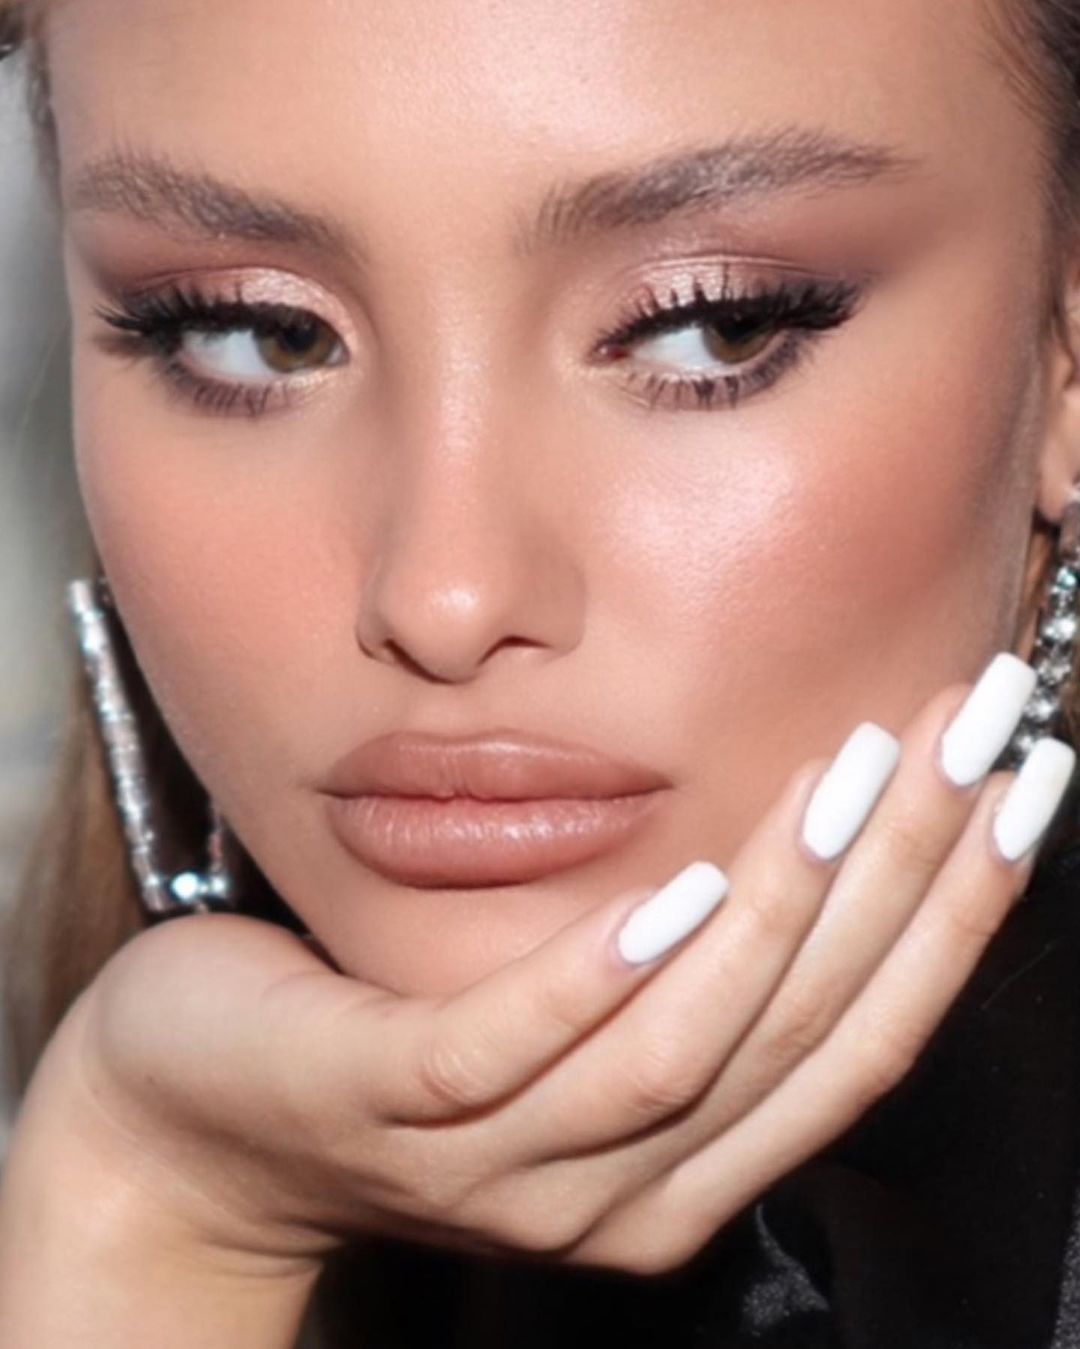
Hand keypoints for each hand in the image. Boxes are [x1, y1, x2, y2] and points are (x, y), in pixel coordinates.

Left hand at [7, 674, 1066, 1283]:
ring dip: (787, 910)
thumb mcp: (569, 1012)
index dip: (955, 918)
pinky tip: (684, 880)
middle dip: (910, 881)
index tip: (1022, 787)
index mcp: (679, 1165)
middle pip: (800, 1038)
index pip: (854, 1045)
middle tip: (977, 734)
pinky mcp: (391, 1103)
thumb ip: (680, 971)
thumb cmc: (398, 1040)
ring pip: (685, 1048)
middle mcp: (619, 1192)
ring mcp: (504, 1164)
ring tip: (860, 774)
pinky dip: (611, 973)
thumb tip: (809, 853)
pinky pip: (516, 1046)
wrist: (189, 1115)